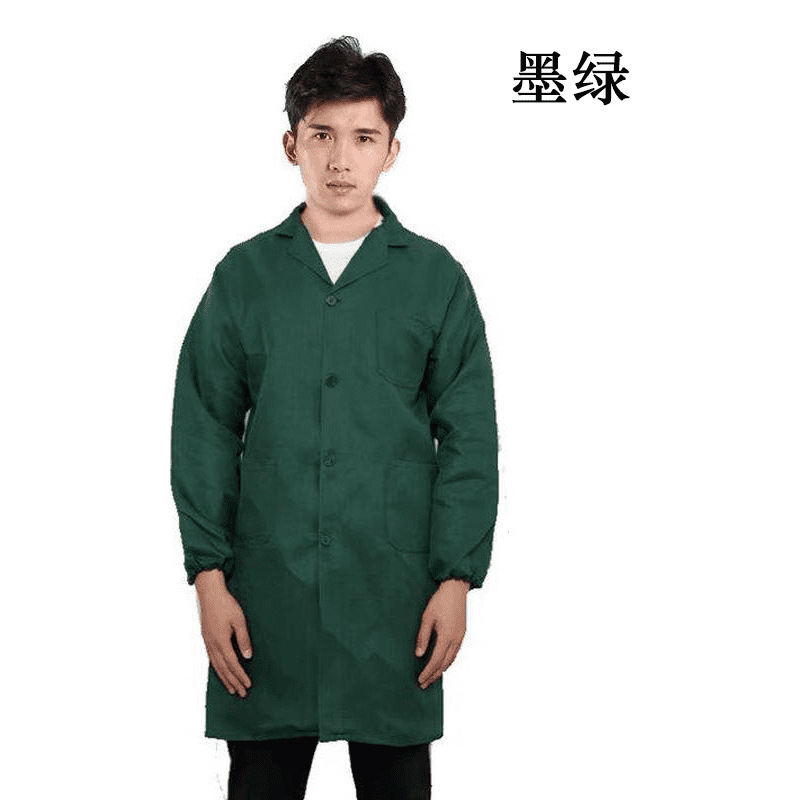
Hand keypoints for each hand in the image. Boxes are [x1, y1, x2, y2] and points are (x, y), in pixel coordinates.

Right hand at [195, 571, 252, 697]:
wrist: (209, 594)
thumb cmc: (226, 605)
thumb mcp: (239, 620)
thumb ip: (243, 639)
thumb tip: (247, 657)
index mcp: (221, 642)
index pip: (233, 664)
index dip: (240, 676)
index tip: (248, 685)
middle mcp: (213, 645)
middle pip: (224, 669)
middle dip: (233, 682)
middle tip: (241, 693)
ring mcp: (208, 643)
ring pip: (216, 666)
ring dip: (225, 679)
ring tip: (232, 689)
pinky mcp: (206, 639)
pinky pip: (212, 660)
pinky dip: (218, 670)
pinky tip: (221, 673)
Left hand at [415, 578, 468, 688]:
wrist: (456, 588)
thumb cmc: (440, 601)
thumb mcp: (427, 618)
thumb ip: (423, 637)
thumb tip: (419, 655)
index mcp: (447, 637)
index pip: (436, 661)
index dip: (428, 672)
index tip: (420, 680)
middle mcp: (456, 640)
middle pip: (444, 664)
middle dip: (434, 675)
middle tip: (424, 684)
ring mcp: (460, 637)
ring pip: (451, 660)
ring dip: (441, 670)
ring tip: (432, 677)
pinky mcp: (462, 633)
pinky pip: (455, 653)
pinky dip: (447, 661)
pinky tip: (442, 662)